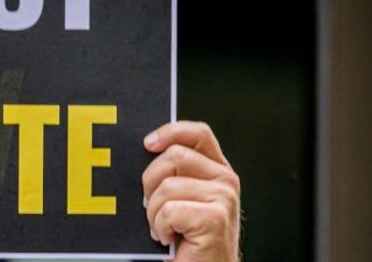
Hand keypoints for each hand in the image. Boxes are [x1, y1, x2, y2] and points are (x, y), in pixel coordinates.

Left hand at [143, 121, 240, 261]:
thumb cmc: (187, 240)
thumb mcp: (179, 198)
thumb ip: (172, 173)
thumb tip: (145, 150)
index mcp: (217, 171)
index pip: (197, 133)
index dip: (170, 132)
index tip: (147, 144)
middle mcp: (226, 181)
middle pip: (173, 156)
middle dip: (150, 184)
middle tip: (154, 210)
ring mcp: (224, 199)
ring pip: (167, 186)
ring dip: (153, 213)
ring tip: (164, 229)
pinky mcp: (215, 218)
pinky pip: (168, 210)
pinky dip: (160, 228)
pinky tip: (169, 238)